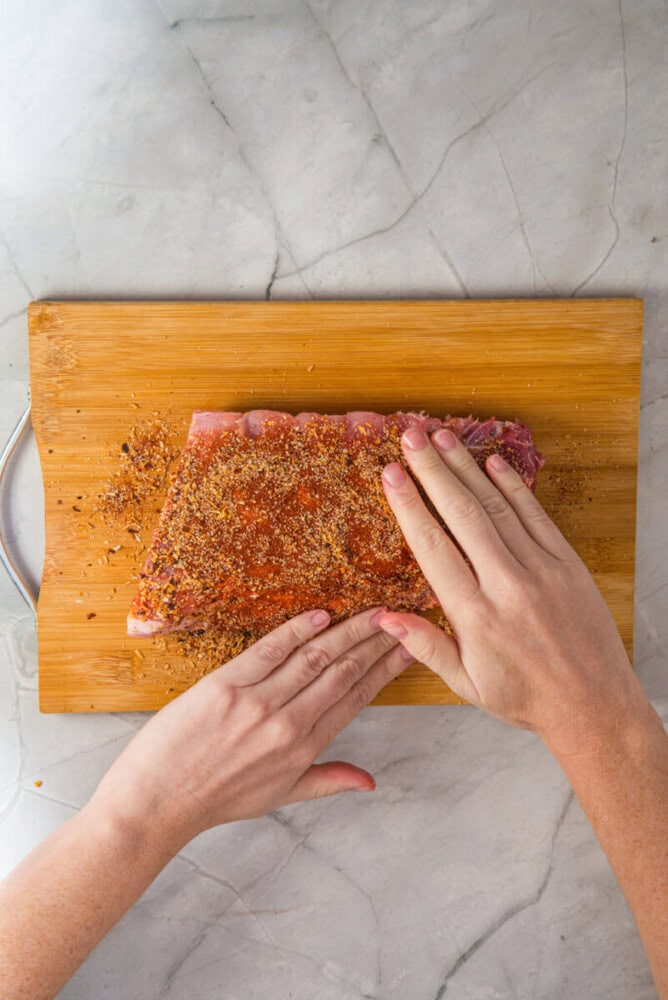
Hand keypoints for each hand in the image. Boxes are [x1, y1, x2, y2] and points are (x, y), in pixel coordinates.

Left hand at [91, 607, 411, 852]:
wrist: (157, 802)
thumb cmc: (214, 799)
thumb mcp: (279, 795)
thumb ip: (328, 781)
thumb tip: (369, 782)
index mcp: (303, 749)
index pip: (355, 698)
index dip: (384, 670)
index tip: (407, 648)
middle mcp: (287, 724)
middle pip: (342, 672)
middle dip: (376, 643)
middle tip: (401, 619)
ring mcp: (256, 703)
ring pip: (314, 657)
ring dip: (348, 631)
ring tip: (373, 612)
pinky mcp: (225, 685)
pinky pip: (269, 650)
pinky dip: (296, 630)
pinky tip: (321, 614)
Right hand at [378, 426, 644, 752]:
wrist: (593, 705)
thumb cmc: (525, 697)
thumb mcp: (465, 683)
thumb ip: (425, 646)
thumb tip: (384, 618)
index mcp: (475, 616)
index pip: (433, 548)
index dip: (409, 506)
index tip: (391, 474)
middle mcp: (506, 585)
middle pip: (462, 515)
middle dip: (432, 470)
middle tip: (410, 436)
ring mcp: (541, 570)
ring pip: (497, 507)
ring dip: (466, 468)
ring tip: (440, 437)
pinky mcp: (568, 564)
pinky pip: (536, 516)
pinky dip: (513, 486)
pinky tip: (491, 462)